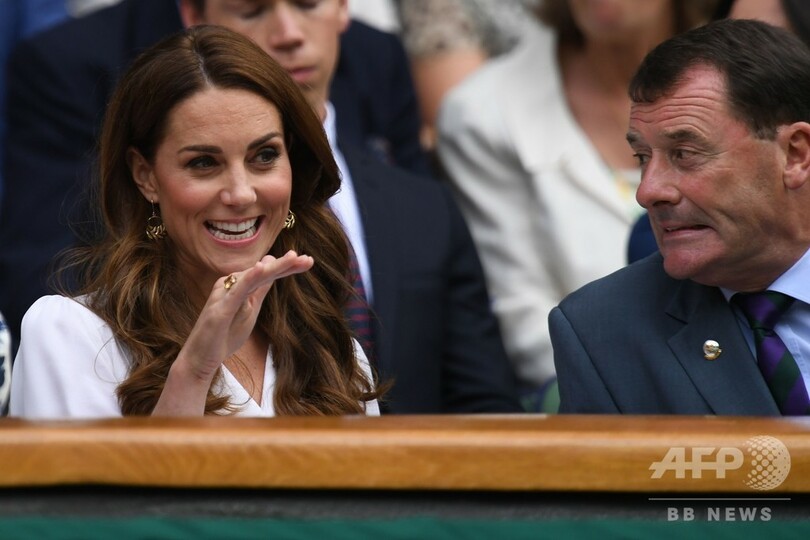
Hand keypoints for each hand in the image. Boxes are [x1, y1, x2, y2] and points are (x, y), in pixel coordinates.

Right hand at [153, 250, 313, 414]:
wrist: (199, 360)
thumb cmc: (224, 335)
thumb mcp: (250, 310)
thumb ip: (259, 289)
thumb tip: (270, 266)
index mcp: (238, 286)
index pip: (266, 273)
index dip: (287, 266)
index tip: (308, 261)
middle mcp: (230, 285)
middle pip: (262, 272)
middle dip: (286, 264)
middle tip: (308, 259)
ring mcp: (224, 296)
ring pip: (253, 277)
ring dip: (275, 267)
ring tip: (293, 258)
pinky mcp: (220, 309)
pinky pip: (236, 291)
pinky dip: (250, 278)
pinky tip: (262, 268)